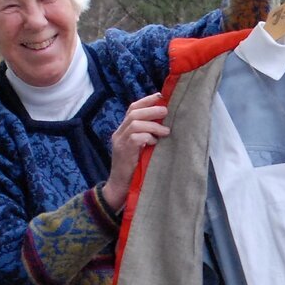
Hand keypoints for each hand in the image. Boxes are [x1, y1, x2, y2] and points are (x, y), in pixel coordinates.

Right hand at [104, 95, 169, 210]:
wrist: (119, 188)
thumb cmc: (134, 169)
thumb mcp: (140, 149)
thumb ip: (147, 136)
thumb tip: (166, 124)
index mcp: (123, 131)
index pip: (132, 109)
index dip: (146, 101)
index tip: (160, 96)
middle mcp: (119, 134)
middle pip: (133, 113)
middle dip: (151, 109)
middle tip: (166, 111)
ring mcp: (119, 142)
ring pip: (135, 123)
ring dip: (153, 125)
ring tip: (166, 131)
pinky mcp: (123, 152)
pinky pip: (136, 138)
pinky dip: (148, 137)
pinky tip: (155, 143)